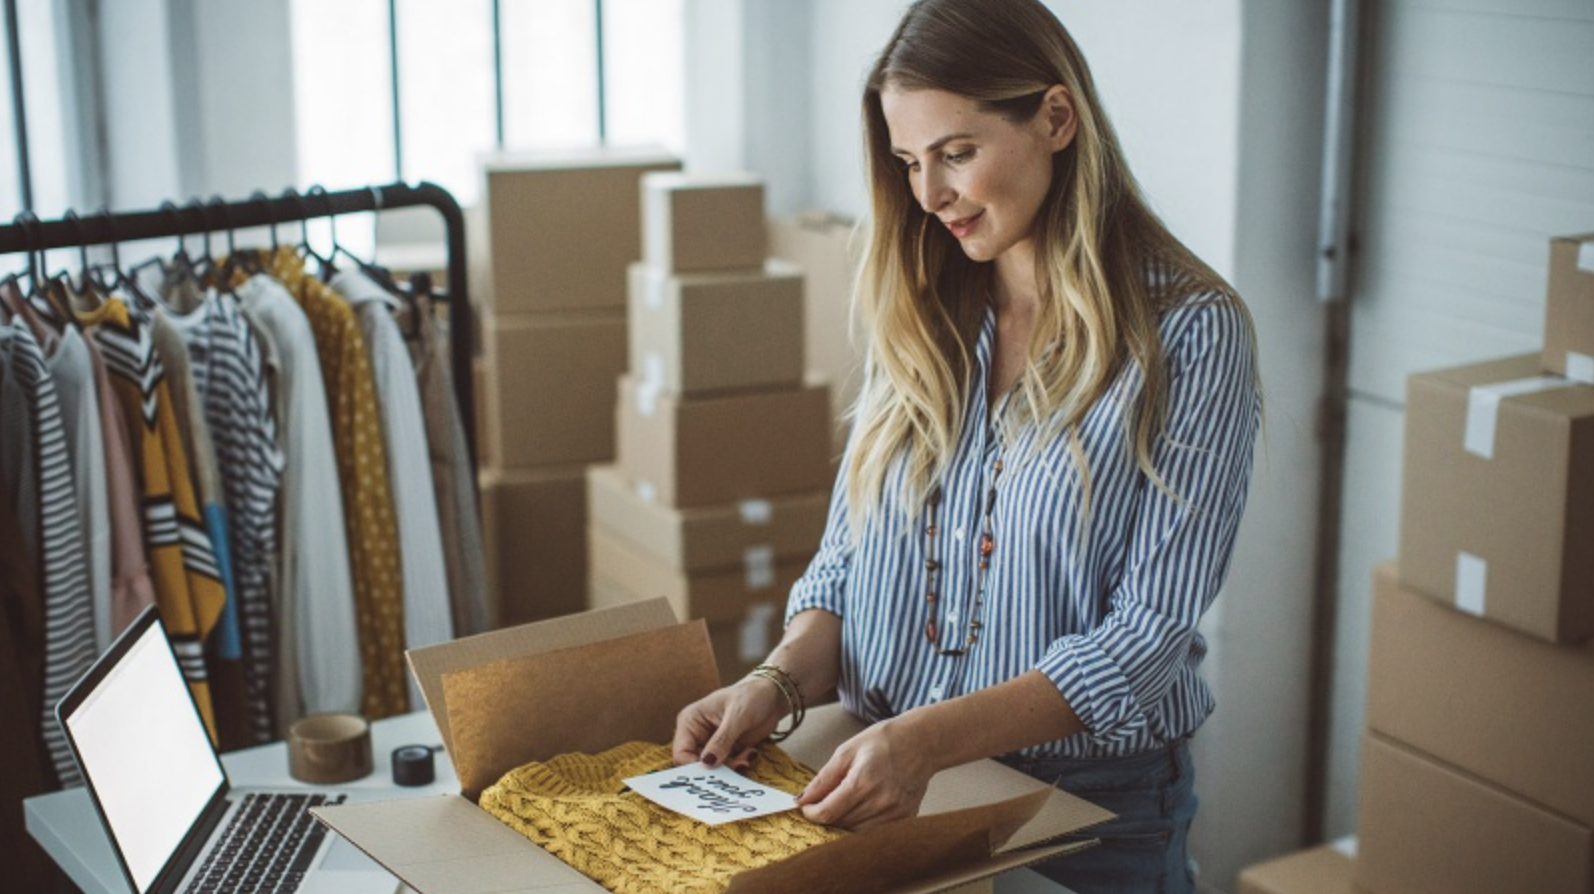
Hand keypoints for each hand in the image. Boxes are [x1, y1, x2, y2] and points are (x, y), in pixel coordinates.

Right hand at [672, 676, 787, 770]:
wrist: (773, 696)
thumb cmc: (751, 696)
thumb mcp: (737, 715)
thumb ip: (722, 740)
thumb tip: (707, 762)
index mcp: (690, 721)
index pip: (681, 752)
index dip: (693, 766)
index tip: (713, 771)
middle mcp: (698, 735)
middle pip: (697, 764)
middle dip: (716, 768)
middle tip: (737, 765)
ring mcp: (713, 744)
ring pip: (714, 769)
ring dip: (731, 767)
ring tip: (747, 756)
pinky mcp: (728, 751)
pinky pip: (728, 767)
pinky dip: (739, 764)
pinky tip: (751, 752)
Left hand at [796, 718, 934, 828]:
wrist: (922, 742)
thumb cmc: (885, 741)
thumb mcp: (847, 751)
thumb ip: (823, 778)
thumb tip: (802, 799)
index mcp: (864, 781)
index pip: (828, 812)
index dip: (811, 813)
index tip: (805, 808)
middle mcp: (881, 801)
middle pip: (841, 823)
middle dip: (826, 815)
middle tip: (822, 802)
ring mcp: (895, 813)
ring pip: (856, 832)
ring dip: (843, 821)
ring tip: (844, 801)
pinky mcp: (905, 818)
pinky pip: (874, 831)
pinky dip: (862, 823)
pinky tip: (862, 806)